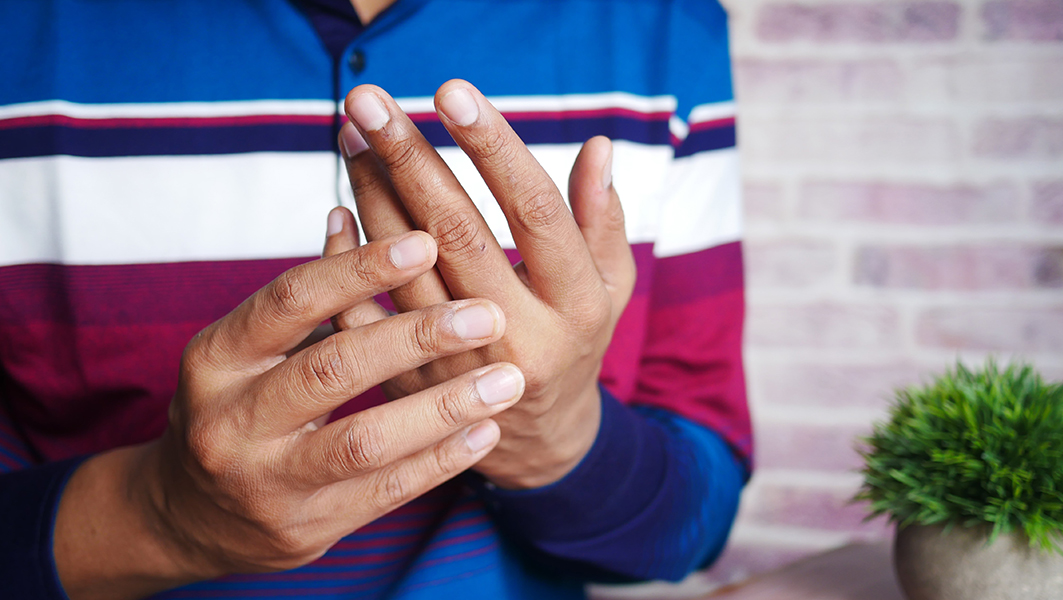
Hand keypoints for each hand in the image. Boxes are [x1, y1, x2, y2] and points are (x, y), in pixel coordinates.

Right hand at [54, 231, 523, 599]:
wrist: (191, 516)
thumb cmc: (238, 408)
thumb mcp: (247, 350)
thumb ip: (304, 299)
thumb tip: (350, 213)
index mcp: (217, 358)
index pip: (292, 300)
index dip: (361, 268)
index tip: (428, 241)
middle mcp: (231, 420)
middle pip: (333, 367)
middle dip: (418, 337)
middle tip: (488, 315)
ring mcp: (266, 481)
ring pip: (366, 440)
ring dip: (444, 407)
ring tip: (506, 380)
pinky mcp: (306, 528)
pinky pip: (386, 492)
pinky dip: (442, 459)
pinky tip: (486, 430)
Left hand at [327, 80, 635, 488]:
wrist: (537, 440)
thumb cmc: (576, 341)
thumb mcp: (609, 287)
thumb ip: (602, 219)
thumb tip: (599, 146)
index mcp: (574, 303)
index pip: (534, 212)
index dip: (493, 149)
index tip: (453, 92)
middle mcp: (516, 334)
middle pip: (456, 232)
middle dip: (408, 157)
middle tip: (369, 100)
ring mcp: (458, 365)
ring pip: (403, 267)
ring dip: (371, 194)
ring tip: (353, 134)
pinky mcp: (411, 385)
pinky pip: (363, 318)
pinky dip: (344, 261)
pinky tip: (338, 209)